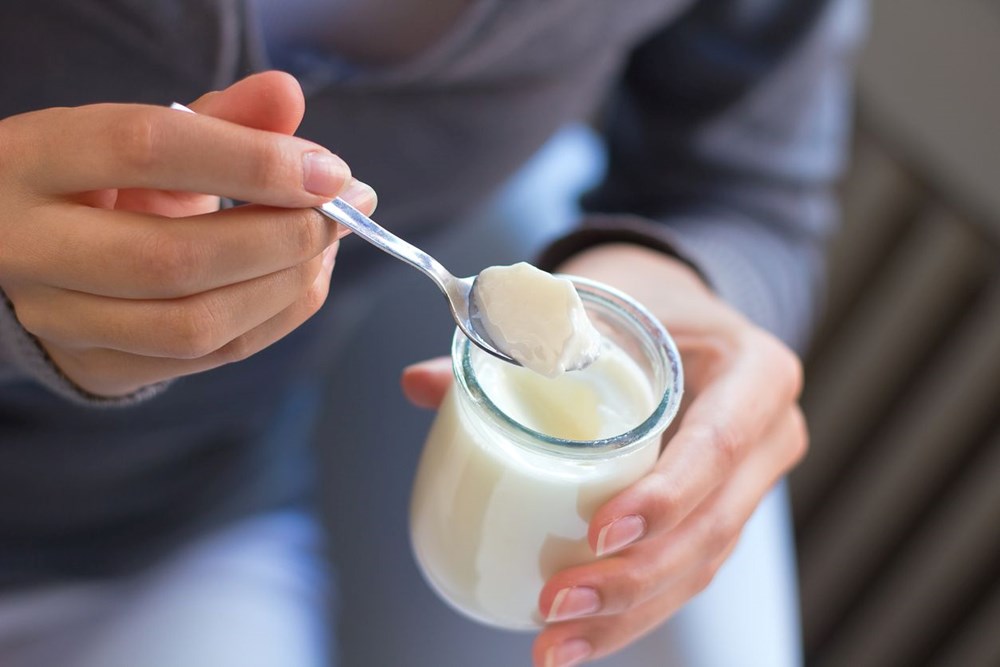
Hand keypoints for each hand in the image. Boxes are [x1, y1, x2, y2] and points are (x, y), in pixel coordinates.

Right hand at [0, 71, 375, 396]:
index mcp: (32, 160)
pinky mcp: (102, 367)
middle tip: (344, 209)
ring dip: (288, 284)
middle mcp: (29, 248)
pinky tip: (305, 276)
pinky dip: (280, 314)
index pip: (146, 150)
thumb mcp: (149, 135)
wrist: (40, 253)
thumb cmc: (104, 182)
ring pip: (197, 324)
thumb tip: (288, 95)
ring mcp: (60, 320)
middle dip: (284, 235)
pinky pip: (214, 354)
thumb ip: (219, 117)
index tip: (328, 169)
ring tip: (328, 243)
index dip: (252, 160)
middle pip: (176, 257)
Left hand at [401, 244, 805, 665]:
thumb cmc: (638, 300)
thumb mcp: (594, 302)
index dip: (667, 495)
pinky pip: (681, 574)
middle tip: (556, 603)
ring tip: (554, 645)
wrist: (677, 315)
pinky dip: (629, 613)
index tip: (599, 532)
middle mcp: (767, 436)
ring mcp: (747, 485)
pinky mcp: (715, 517)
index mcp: (755, 372)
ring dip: (625, 615)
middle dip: (634, 579)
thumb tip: (417, 384)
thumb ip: (511, 340)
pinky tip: (574, 643)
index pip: (721, 442)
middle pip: (713, 526)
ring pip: (698, 567)